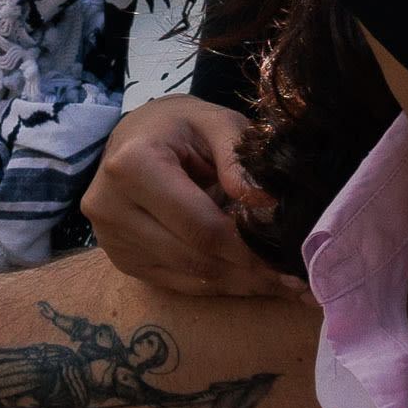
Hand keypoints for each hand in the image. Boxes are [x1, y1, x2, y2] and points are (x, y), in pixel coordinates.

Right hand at [88, 95, 297, 305]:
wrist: (135, 136)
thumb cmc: (181, 126)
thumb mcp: (217, 124)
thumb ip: (240, 159)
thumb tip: (265, 203)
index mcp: (132, 166)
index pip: (201, 227)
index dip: (249, 248)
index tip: (290, 258)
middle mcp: (111, 207)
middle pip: (196, 258)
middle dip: (251, 271)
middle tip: (298, 279)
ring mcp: (110, 238)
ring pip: (190, 276)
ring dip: (240, 282)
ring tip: (284, 282)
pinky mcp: (120, 258)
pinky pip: (178, 282)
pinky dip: (218, 283)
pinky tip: (251, 280)